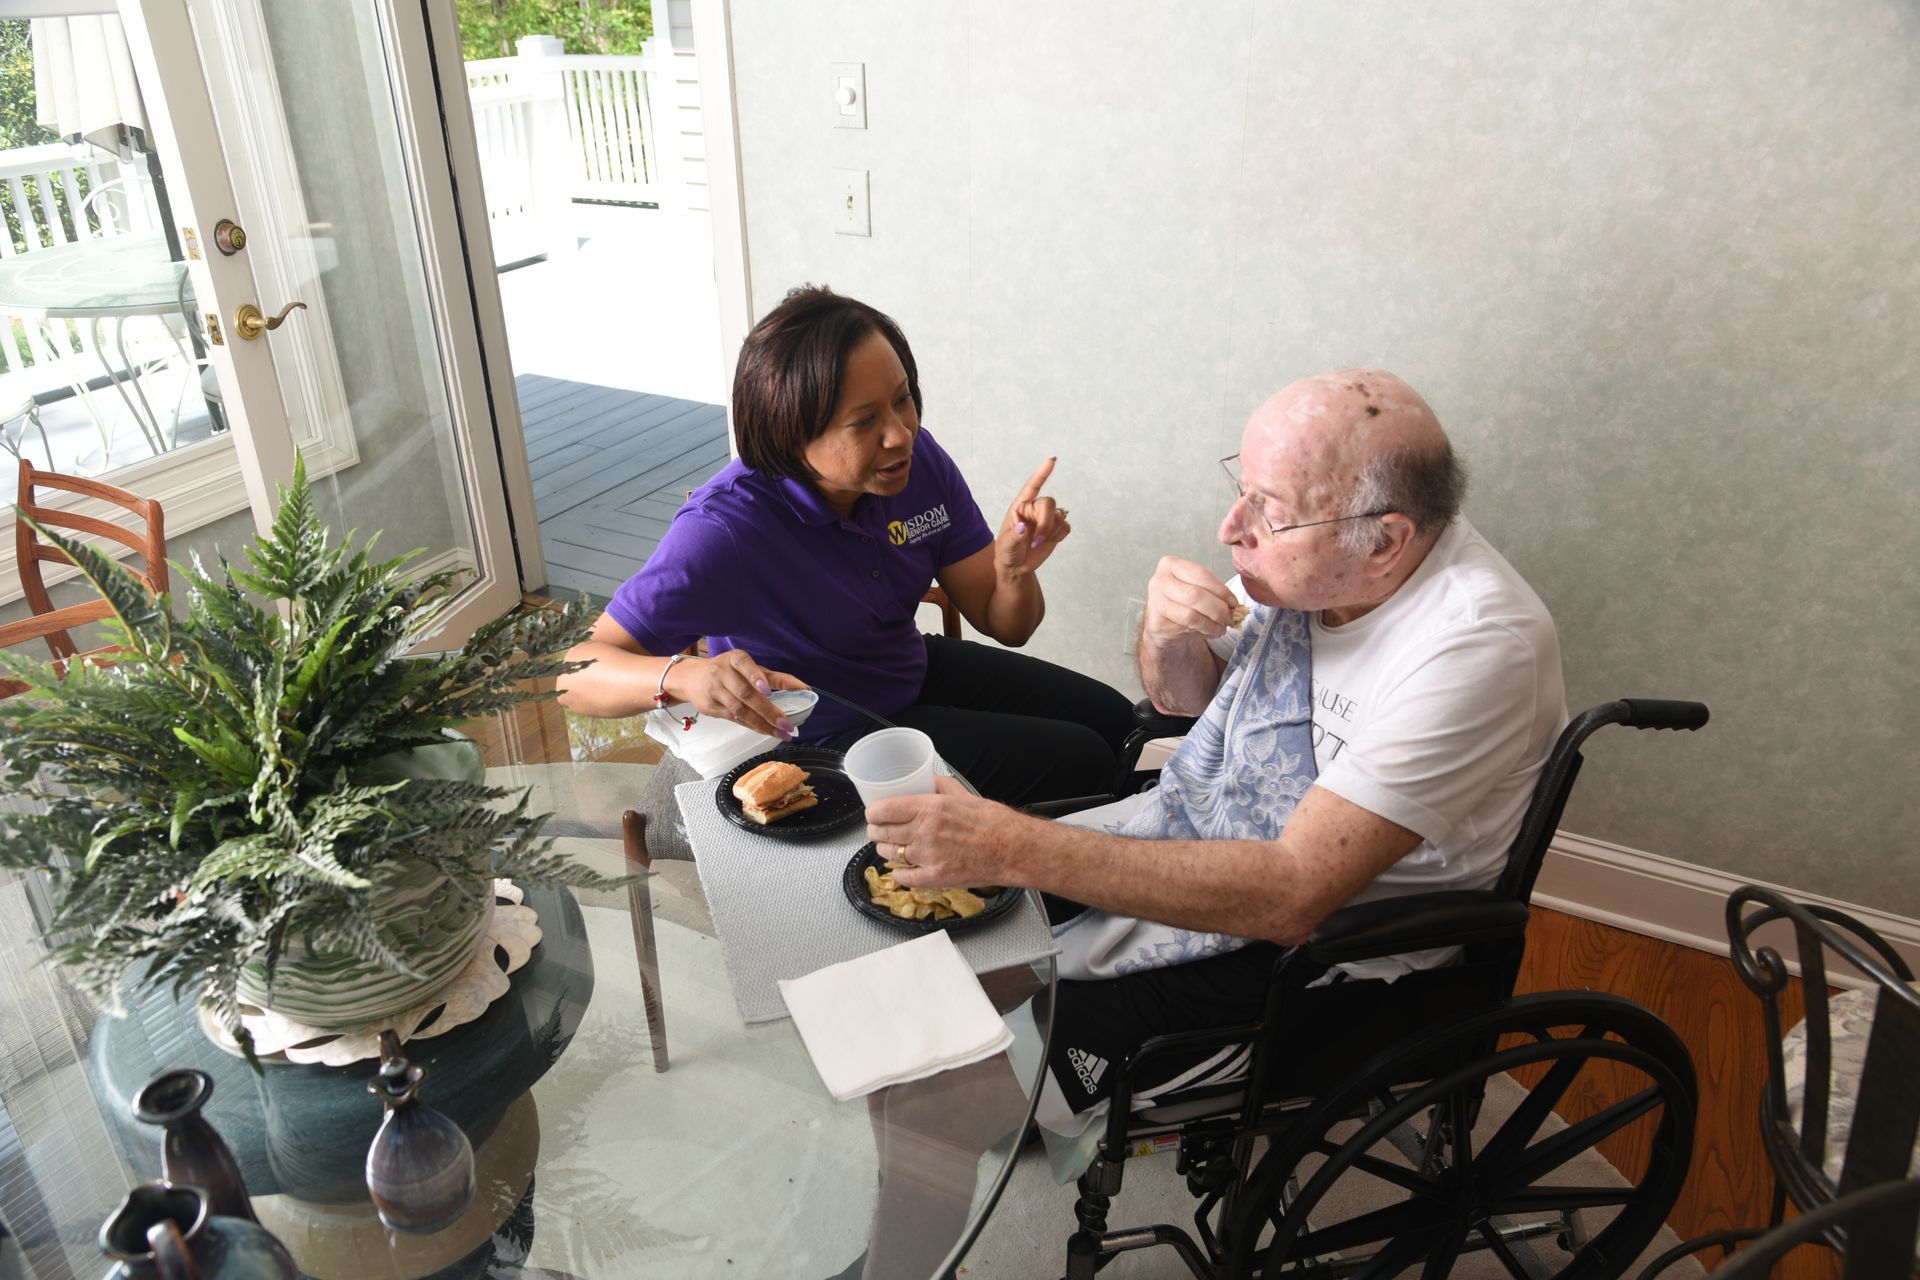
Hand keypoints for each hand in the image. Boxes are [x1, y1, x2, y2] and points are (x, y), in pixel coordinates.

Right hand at [666, 649, 809, 739]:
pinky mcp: (710, 707)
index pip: (745, 665)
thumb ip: (775, 678)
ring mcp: (714, 691)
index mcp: (735, 659)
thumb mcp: (749, 668)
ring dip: (762, 724)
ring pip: (740, 710)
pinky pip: (734, 719)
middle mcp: (722, 673)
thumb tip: (805, 689)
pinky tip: (766, 731)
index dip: (756, 677)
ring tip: (781, 733)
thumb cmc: (729, 671)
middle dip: (768, 711)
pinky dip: (752, 726)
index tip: (768, 690)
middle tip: (786, 724)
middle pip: (745, 694)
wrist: (691, 678)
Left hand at [864, 776, 1025, 888]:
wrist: (1011, 849)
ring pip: (890, 854)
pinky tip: (902, 867)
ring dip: (885, 849)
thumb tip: (925, 780)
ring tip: (890, 846)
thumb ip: (939, 785)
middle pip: (882, 833)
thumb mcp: (963, 794)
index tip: (872, 813)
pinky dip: (898, 873)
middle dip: (875, 831)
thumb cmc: (992, 822)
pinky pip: (903, 877)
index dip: (872, 813)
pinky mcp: (935, 877)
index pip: (884, 810)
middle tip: (877, 829)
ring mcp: (928, 857)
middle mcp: (925, 832)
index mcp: (930, 808)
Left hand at [995, 457, 1070, 576]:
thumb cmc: (1007, 551)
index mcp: (1020, 506)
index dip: (1042, 473)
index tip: (1052, 461)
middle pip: (1049, 503)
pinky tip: (1048, 541)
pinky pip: (1065, 527)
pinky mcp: (1057, 528)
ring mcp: (1047, 517)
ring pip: (1059, 517)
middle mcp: (1035, 508)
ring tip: (1037, 543)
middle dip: (1046, 523)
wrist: (1017, 566)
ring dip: (1050, 533)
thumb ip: (1014, 537)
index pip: (1031, 486)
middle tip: (1037, 541)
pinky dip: (1058, 536)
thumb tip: (1023, 528)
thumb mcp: (1006, 545)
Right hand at [1143, 556, 1237, 643]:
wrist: (1161, 621)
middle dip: (1218, 609)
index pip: (1201, 575)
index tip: (1234, 603)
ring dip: (1212, 624)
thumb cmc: (1182, 600)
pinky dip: (1205, 631)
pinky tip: (1212, 631)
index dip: (1221, 590)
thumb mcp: (1196, 586)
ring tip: (1222, 627)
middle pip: (1195, 595)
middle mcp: (1159, 581)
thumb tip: (1234, 606)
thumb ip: (1213, 591)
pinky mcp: (1156, 622)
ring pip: (1191, 615)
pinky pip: (1186, 628)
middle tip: (1230, 618)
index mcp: (1171, 565)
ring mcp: (1155, 602)